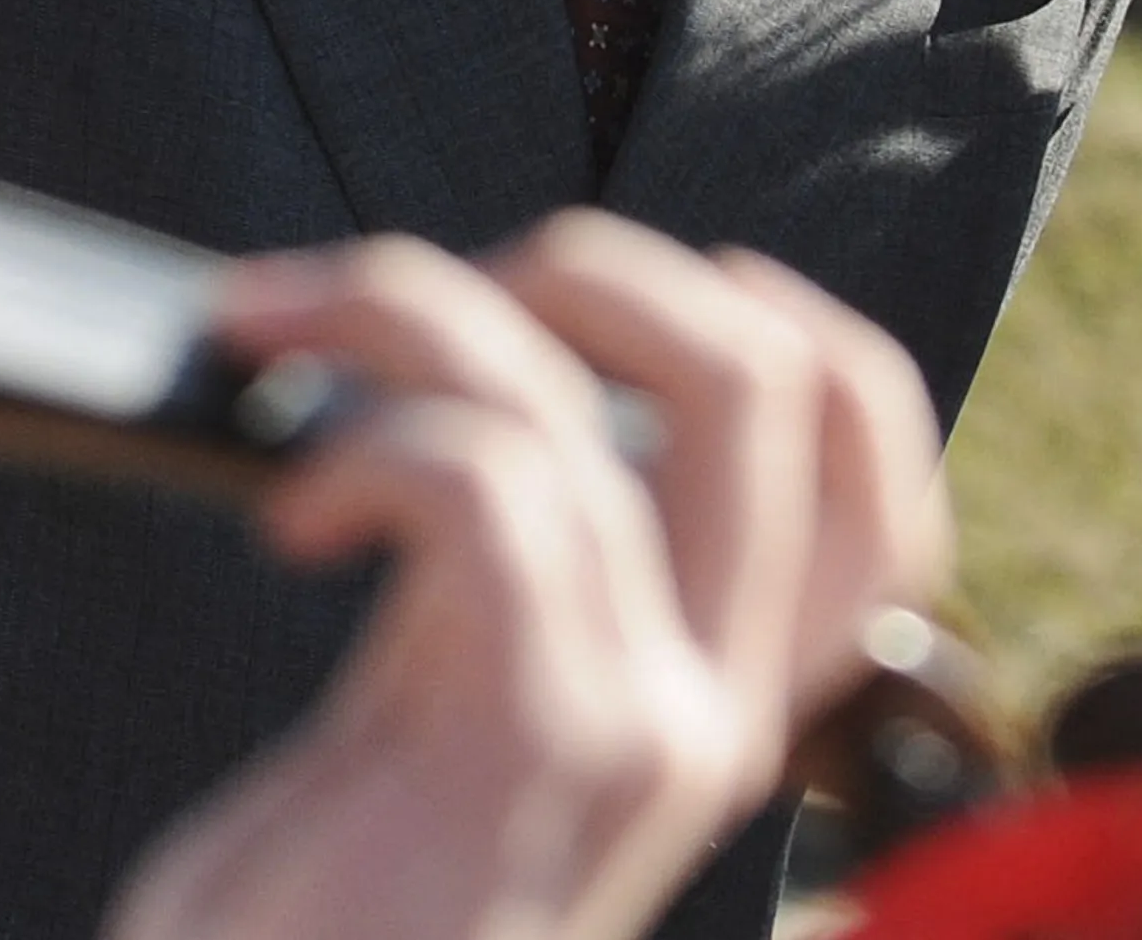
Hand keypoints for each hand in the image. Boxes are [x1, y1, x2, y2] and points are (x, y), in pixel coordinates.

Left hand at [107, 215, 950, 939]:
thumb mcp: (443, 709)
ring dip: (388, 317)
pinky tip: (292, 522)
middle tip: (404, 298)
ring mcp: (641, 728)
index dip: (783, 326)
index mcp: (713, 695)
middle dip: (581, 266)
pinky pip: (485, 482)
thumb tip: (445, 377)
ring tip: (270, 364)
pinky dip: (362, 447)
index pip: (871, 476)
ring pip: (572, 403)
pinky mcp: (532, 746)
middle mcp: (715, 710)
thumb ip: (498, 578)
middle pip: (765, 379)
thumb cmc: (326, 901)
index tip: (602, 294)